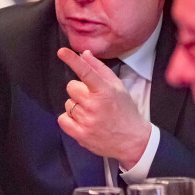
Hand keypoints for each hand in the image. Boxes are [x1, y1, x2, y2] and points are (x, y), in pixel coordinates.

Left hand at [57, 48, 150, 169]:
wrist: (133, 141)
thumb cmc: (125, 110)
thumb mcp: (117, 87)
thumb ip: (99, 69)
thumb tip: (83, 53)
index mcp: (105, 91)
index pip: (86, 71)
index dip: (72, 60)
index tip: (62, 52)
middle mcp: (94, 105)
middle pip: (71, 87)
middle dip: (79, 90)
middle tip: (92, 99)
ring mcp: (86, 121)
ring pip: (68, 103)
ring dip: (76, 106)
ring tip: (92, 113)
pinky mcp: (80, 135)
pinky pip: (62, 119)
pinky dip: (69, 119)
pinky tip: (82, 122)